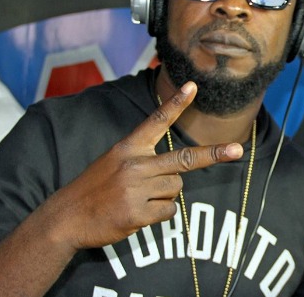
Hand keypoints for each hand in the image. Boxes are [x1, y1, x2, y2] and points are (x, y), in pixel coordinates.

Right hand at [42, 81, 242, 250]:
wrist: (66, 217)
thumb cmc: (95, 189)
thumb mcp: (113, 162)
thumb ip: (143, 160)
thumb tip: (178, 173)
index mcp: (128, 147)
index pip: (156, 121)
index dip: (176, 104)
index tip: (193, 86)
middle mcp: (135, 165)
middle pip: (184, 159)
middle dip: (213, 154)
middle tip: (236, 150)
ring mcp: (137, 189)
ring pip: (176, 189)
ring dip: (164, 196)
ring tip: (138, 198)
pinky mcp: (138, 212)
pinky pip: (168, 212)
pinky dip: (157, 215)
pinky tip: (136, 214)